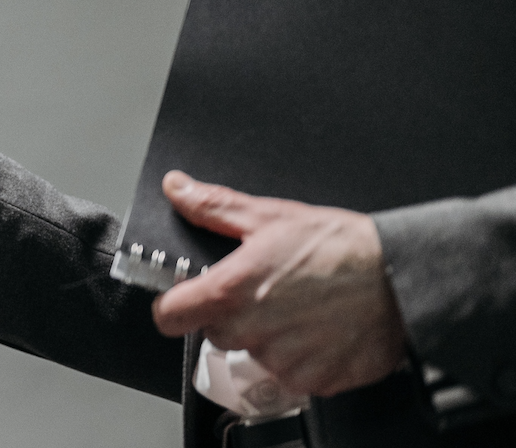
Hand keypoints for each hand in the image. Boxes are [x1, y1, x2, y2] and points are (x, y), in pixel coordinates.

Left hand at [153, 171, 407, 396]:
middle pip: (214, 334)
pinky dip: (301, 357)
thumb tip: (177, 189)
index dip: (173, 306)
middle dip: (231, 316)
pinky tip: (320, 330)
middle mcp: (252, 332)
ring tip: (300, 308)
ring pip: (254, 354)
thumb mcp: (270, 216)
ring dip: (268, 337)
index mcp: (231, 292)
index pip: (169, 316)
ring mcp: (284, 362)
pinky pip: (291, 375)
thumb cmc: (341, 246)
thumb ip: (213, 207)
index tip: (185, 300)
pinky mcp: (315, 382)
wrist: (403, 279)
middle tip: (265, 294)